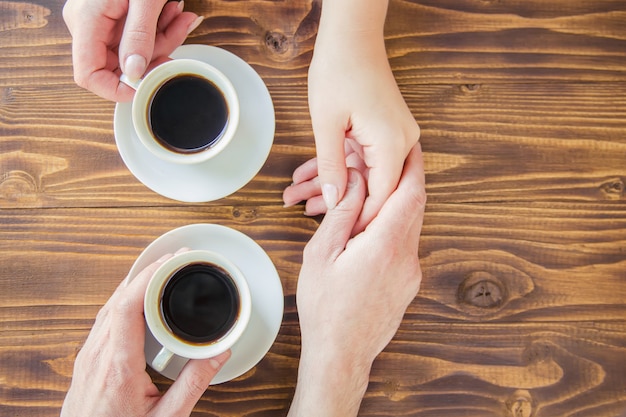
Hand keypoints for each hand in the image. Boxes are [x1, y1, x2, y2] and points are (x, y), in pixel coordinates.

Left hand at [60, 251, 229, 416]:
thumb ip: (193, 384)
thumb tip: (218, 353)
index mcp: (118, 367)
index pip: (128, 307)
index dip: (148, 277)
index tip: (170, 262)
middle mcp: (97, 356)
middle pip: (119, 299)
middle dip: (147, 273)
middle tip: (174, 260)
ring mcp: (88, 356)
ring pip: (109, 307)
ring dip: (135, 285)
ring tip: (161, 272)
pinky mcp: (86, 359)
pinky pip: (105, 319)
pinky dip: (125, 301)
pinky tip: (139, 300)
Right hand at [62, 0, 202, 101]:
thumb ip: (139, 37)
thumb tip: (135, 74)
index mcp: (87, 21)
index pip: (88, 74)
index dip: (116, 89)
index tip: (144, 88)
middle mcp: (89, 24)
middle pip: (118, 63)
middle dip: (154, 55)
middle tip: (177, 41)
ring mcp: (102, 20)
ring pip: (134, 50)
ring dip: (164, 38)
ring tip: (182, 17)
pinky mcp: (117, 15)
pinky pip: (138, 34)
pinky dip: (161, 27)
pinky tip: (177, 14)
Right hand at [288, 144, 425, 416]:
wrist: (341, 354)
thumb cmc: (325, 307)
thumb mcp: (322, 254)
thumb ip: (343, 213)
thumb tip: (358, 181)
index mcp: (385, 244)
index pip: (410, 192)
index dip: (412, 164)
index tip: (410, 144)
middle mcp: (407, 257)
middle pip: (415, 205)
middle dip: (405, 178)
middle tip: (391, 159)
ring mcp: (411, 272)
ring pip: (411, 224)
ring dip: (396, 205)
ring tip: (374, 192)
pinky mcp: (408, 284)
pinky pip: (406, 244)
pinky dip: (393, 227)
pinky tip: (370, 229)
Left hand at [303, 0, 419, 231]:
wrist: (351, 36)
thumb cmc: (339, 71)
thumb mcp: (327, 125)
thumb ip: (331, 168)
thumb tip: (334, 201)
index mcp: (392, 145)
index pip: (381, 199)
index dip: (358, 219)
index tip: (337, 236)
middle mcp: (401, 143)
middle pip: (371, 188)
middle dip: (336, 201)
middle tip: (304, 212)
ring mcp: (395, 136)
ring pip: (362, 173)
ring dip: (330, 182)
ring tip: (296, 195)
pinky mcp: (385, 131)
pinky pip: (362, 157)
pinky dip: (337, 165)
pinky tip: (308, 175)